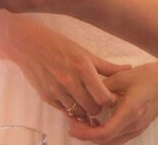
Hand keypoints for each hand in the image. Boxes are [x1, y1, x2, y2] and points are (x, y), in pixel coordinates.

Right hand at [9, 23, 128, 119]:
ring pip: (79, 113)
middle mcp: (70, 81)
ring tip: (85, 101)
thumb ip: (107, 66)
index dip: (109, 100)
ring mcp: (57, 91)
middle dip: (98, 107)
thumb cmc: (58, 45)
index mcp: (83, 67)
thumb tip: (129, 69)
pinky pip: (65, 111)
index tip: (110, 97)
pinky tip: (72, 99)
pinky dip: (70, 108)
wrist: (28, 45)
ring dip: (84, 110)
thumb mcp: (84, 52)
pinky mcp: (47, 97)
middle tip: (98, 100)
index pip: (103, 97)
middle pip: (93, 108)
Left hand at [68, 62, 157, 144]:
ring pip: (112, 142)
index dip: (85, 133)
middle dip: (86, 135)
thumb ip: (103, 88)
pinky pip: (119, 137)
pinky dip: (105, 134)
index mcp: (130, 112)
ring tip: (81, 123)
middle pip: (106, 141)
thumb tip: (84, 95)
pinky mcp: (138, 128)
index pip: (104, 133)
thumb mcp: (122, 77)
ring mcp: (138, 129)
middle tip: (71, 123)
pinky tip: (96, 123)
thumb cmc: (147, 76)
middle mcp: (134, 125)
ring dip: (95, 136)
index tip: (72, 126)